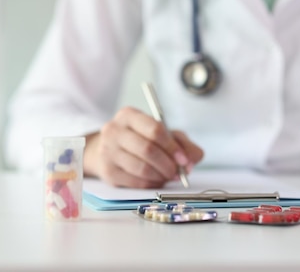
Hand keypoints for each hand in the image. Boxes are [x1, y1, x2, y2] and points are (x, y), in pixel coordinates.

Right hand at [83, 106, 203, 187]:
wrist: (108, 150)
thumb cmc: (140, 139)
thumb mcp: (163, 134)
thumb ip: (183, 143)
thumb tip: (192, 160)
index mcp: (129, 115)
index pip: (154, 129)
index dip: (172, 147)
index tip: (184, 159)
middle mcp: (114, 130)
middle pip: (147, 149)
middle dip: (168, 164)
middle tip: (178, 172)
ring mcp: (107, 151)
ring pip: (141, 168)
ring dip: (160, 176)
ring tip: (169, 176)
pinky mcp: (107, 171)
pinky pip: (134, 181)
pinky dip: (151, 184)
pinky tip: (157, 181)